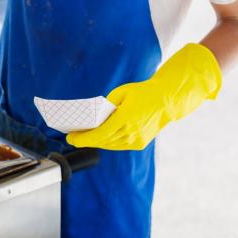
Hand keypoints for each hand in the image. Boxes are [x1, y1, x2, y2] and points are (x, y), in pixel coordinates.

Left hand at [66, 43, 221, 150]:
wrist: (166, 101)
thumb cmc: (142, 93)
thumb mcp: (121, 92)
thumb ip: (107, 105)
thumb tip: (93, 117)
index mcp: (126, 118)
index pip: (100, 133)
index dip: (83, 138)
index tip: (71, 138)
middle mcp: (131, 132)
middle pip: (102, 141)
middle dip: (86, 140)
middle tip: (72, 137)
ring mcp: (136, 140)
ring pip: (110, 145)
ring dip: (96, 142)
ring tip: (82, 137)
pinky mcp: (139, 144)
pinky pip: (118, 145)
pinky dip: (107, 142)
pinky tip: (98, 137)